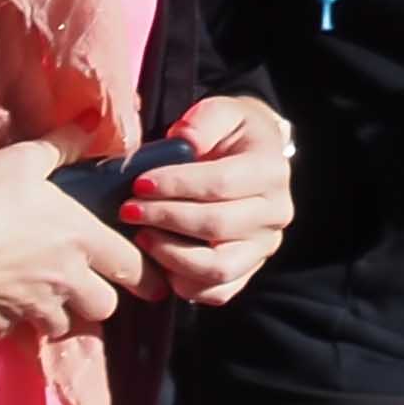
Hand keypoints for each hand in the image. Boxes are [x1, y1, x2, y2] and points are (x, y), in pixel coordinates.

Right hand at [0, 137, 145, 342]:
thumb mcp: (25, 160)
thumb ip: (62, 146)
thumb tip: (89, 123)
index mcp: (81, 239)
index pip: (131, 266)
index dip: (147, 276)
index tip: (153, 284)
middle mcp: (65, 279)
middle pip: (103, 307)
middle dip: (100, 300)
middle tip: (89, 289)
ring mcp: (30, 305)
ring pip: (62, 325)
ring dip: (59, 316)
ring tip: (45, 302)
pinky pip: (14, 330)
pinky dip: (12, 322)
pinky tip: (2, 307)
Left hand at [120, 91, 293, 311]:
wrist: (247, 160)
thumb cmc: (227, 136)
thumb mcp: (221, 113)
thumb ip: (204, 120)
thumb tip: (184, 140)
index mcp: (271, 171)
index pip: (222, 184)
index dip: (177, 186)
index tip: (139, 184)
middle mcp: (275, 213)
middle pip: (216, 226)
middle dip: (165, 219)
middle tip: (128, 210)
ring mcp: (262, 247)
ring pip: (217, 267)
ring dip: (171, 255)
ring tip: (141, 236)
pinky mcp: (246, 271)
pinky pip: (216, 292)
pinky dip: (184, 283)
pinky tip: (157, 261)